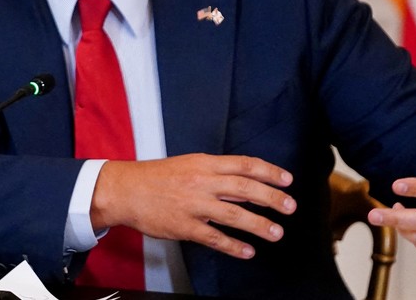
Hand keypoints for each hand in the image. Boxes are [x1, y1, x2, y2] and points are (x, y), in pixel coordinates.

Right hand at [90, 154, 295, 259]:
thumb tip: (248, 186)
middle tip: (290, 207)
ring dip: (259, 225)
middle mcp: (202, 182)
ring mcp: (193, 205)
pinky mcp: (184, 227)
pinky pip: (214, 238)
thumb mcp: (188, 165)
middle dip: (272, 198)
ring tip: (277, 233)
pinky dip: (233, 246)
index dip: (269, 172)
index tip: (287, 180)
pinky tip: (247, 252)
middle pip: (246, 188)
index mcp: (204, 163)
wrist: (124, 190)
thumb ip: (217, 174)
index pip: (244, 164)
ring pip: (234, 215)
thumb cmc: (156, 177)